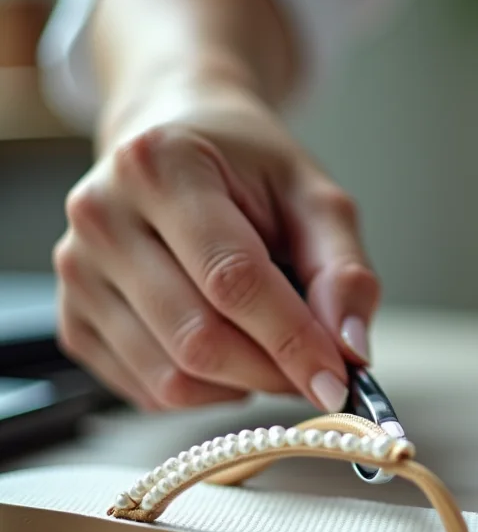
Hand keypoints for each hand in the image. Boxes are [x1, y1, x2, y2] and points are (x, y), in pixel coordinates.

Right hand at [53, 76, 378, 411]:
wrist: (176, 139)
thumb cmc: (248, 167)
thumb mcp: (315, 196)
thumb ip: (344, 268)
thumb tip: (351, 346)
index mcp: (161, 165)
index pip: (232, 278)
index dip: (292, 340)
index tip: (338, 380)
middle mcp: (102, 215)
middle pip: (197, 338)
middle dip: (273, 371)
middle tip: (319, 370)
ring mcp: (76, 271)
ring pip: (171, 377)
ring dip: (243, 386)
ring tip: (275, 350)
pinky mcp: (72, 319)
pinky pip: (147, 391)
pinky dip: (205, 392)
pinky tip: (230, 351)